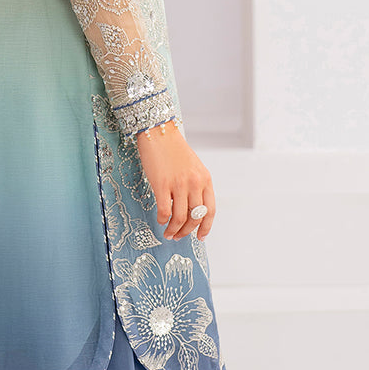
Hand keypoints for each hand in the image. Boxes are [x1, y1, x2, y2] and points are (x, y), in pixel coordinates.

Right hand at [135, 119, 214, 240]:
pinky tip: (159, 220)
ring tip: (168, 233)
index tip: (200, 236)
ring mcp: (179, 184)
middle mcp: (195, 183)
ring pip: (180, 218)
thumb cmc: (174, 150)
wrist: (158, 133)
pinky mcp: (162, 184)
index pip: (210, 210)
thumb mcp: (193, 168)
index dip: (206, 227)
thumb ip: (196, 186)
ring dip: (174, 230)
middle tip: (178, 236)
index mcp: (205, 179)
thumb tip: (191, 209)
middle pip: (195, 217)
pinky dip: (162, 220)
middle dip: (187, 231)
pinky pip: (164, 210)